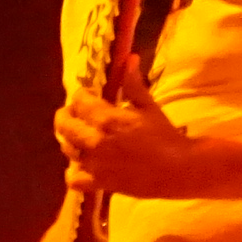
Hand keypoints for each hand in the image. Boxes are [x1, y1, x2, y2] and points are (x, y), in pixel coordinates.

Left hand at [55, 85, 234, 199]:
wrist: (178, 169)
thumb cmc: (164, 135)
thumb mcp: (149, 106)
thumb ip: (133, 84)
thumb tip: (130, 58)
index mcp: (107, 119)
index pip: (78, 100)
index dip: (81, 94)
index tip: (88, 95)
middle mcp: (94, 141)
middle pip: (64, 124)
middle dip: (66, 114)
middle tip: (76, 113)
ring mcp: (94, 164)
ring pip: (66, 149)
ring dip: (70, 139)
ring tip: (81, 136)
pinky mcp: (99, 183)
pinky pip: (73, 179)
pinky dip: (73, 173)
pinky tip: (83, 166)